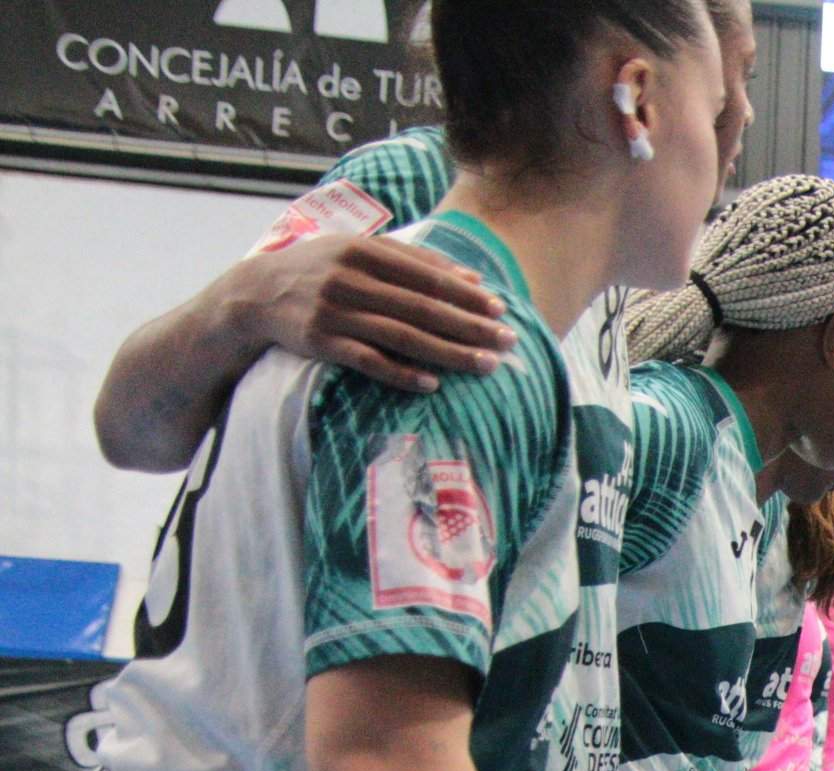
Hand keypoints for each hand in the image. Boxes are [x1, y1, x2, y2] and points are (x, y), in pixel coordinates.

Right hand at [240, 233, 515, 392]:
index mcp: (362, 251)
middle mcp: (349, 279)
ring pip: (402, 336)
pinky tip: (433, 384)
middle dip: (469, 326)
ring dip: (449, 353)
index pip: (426, 275)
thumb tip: (474, 276)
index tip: (500, 308)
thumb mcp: (359, 251)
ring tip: (486, 365)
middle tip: (508, 341)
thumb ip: (413, 259)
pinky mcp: (321, 343)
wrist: (255, 293)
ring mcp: (334, 312)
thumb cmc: (322, 269)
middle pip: (421, 307)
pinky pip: (369, 361)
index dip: (465, 293)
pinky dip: (402, 373)